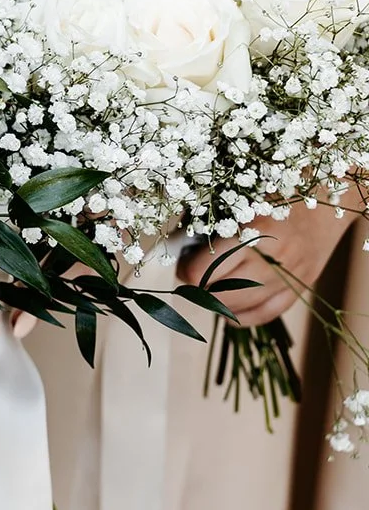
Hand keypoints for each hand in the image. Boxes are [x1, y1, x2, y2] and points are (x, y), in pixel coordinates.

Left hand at [178, 207, 356, 325]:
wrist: (329, 197)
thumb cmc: (277, 192)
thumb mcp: (241, 198)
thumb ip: (212, 221)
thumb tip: (180, 246)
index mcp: (251, 231)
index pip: (203, 270)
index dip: (185, 270)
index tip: (183, 264)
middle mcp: (271, 258)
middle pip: (219, 293)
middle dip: (198, 289)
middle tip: (191, 279)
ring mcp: (288, 276)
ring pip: (241, 307)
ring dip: (217, 304)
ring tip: (208, 291)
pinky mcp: (300, 286)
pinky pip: (267, 314)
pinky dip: (243, 318)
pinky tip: (229, 312)